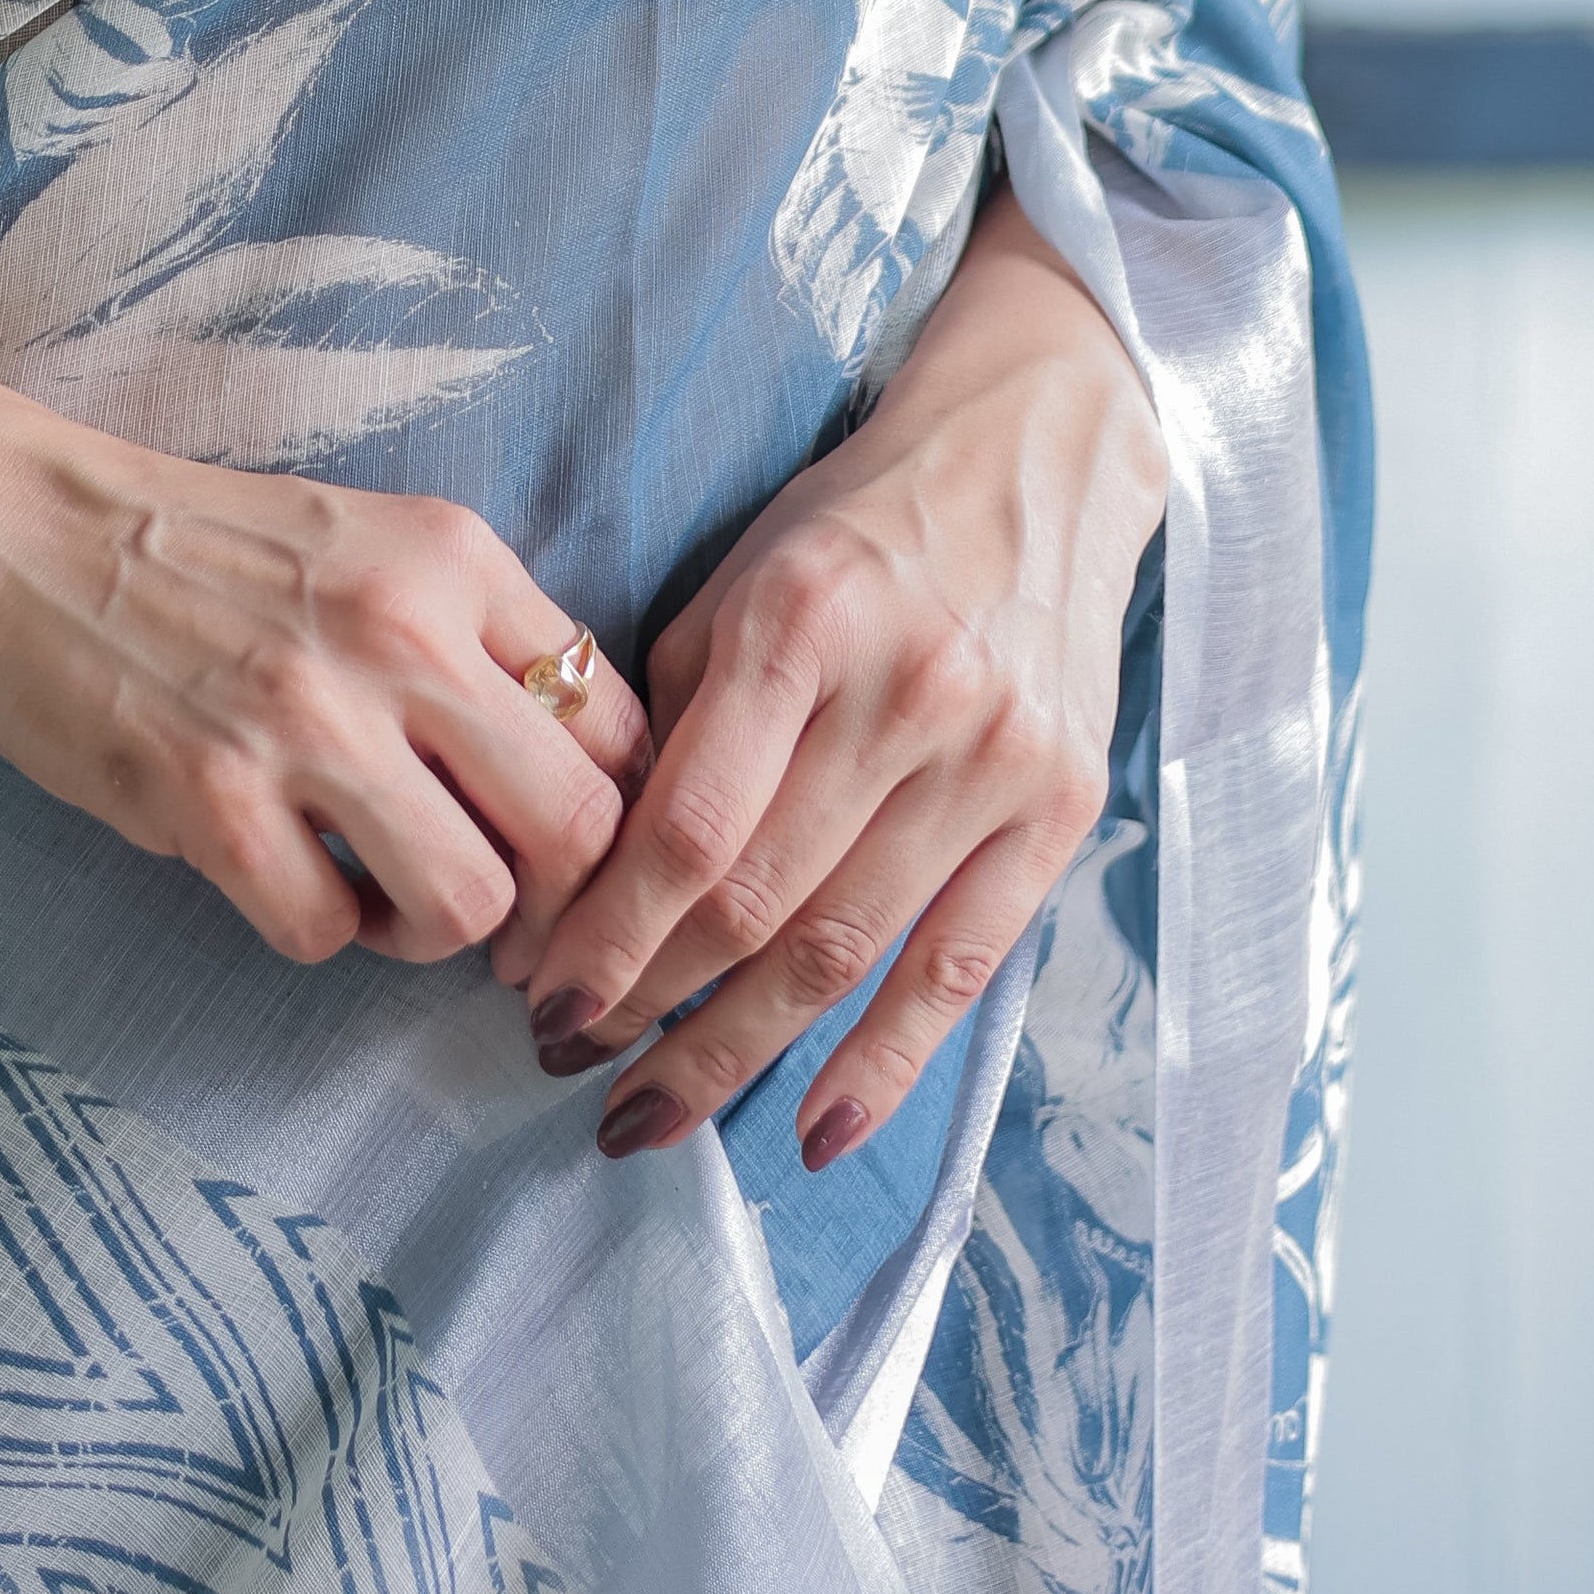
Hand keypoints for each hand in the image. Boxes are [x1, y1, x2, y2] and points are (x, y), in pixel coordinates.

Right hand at [0, 362, 649, 969]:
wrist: (14, 527)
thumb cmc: (201, 547)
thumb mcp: (371, 540)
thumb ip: (474, 638)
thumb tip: (575, 781)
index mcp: (451, 559)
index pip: (618, 721)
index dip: (619, 814)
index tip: (571, 850)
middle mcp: (397, 635)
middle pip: (581, 830)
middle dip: (558, 904)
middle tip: (504, 913)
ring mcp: (305, 724)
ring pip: (470, 905)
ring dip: (434, 932)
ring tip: (383, 897)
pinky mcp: (211, 804)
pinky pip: (325, 935)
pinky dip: (316, 929)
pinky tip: (282, 875)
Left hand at [502, 189, 1163, 1172]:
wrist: (1034, 459)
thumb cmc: (854, 528)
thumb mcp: (741, 582)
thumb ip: (672, 721)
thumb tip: (583, 880)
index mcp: (800, 626)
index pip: (688, 828)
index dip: (606, 934)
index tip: (535, 998)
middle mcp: (904, 697)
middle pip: (758, 906)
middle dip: (647, 1007)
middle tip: (567, 1065)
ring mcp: (993, 762)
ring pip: (846, 953)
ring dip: (736, 1056)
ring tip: (652, 1115)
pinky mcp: (1058, 811)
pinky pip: (962, 970)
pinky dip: (883, 1066)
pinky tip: (811, 1135)